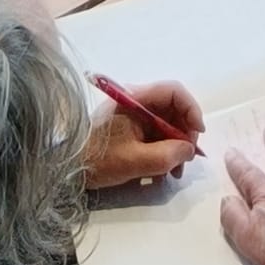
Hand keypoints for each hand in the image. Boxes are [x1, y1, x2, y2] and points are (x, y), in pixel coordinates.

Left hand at [84, 80, 204, 188]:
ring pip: (167, 124)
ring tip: (173, 173)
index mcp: (135, 99)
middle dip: (184, 134)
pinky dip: (163, 151)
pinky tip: (160, 173)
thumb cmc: (98, 160)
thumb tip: (189, 150)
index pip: (174, 91)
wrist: (68, 170)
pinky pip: (156, 135)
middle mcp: (136, 101)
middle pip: (173, 109)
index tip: (197, 134)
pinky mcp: (130, 129)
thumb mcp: (135, 161)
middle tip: (186, 159)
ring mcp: (133, 115)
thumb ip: (166, 155)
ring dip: (175, 147)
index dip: (191, 109)